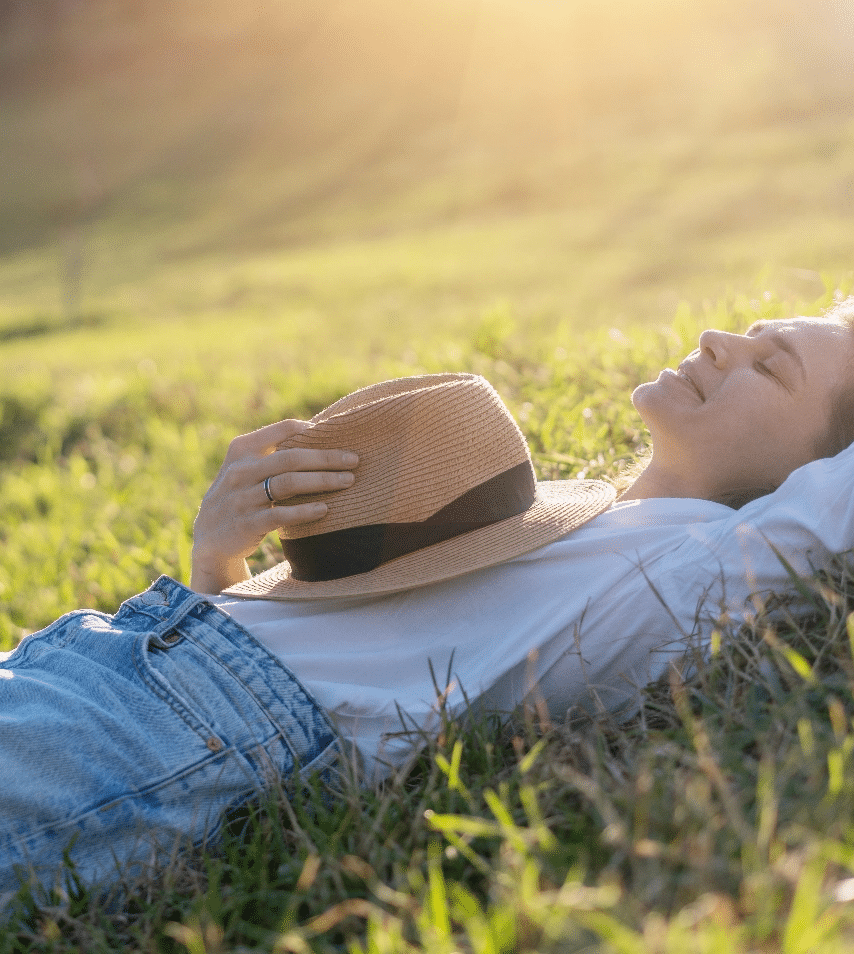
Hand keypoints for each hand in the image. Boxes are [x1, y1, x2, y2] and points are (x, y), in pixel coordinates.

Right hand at [191, 419, 357, 593]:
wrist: (210, 538)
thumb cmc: (240, 496)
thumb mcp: (245, 467)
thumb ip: (271, 451)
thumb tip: (316, 433)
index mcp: (242, 449)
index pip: (282, 430)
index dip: (311, 430)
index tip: (337, 434)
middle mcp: (241, 470)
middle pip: (291, 458)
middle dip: (326, 458)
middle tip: (354, 460)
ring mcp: (242, 497)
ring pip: (289, 483)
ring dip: (322, 481)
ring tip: (348, 481)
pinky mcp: (247, 523)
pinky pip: (281, 514)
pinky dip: (305, 511)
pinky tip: (325, 509)